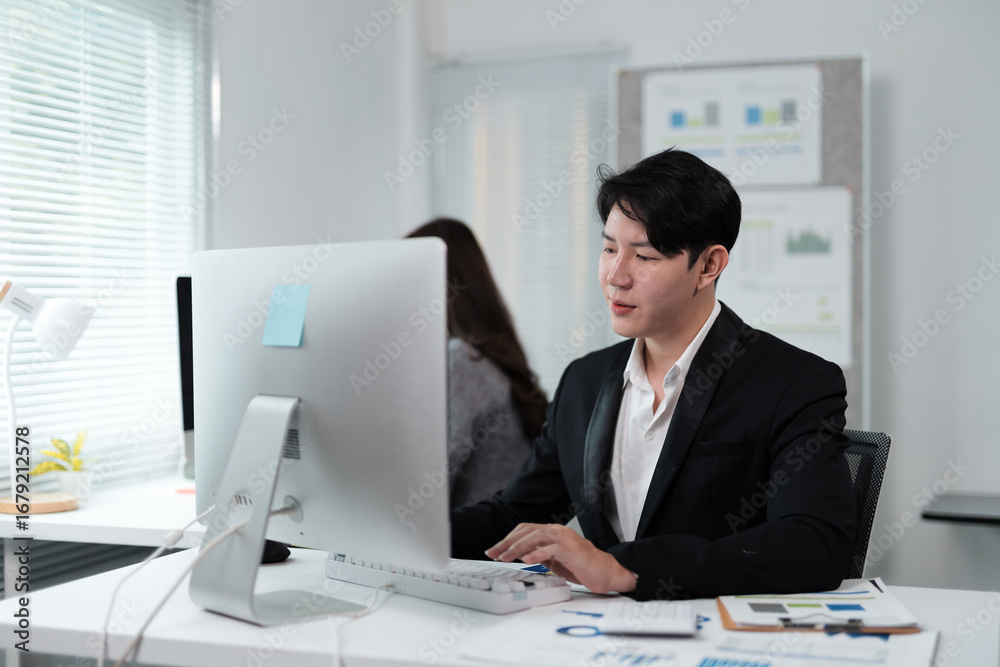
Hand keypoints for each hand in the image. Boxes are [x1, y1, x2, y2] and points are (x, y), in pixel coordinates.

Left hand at [484, 523, 636, 593]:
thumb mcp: (554, 560)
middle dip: (506, 543)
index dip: (507, 539)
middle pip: (526, 531)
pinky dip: (537, 553)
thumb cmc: (582, 566)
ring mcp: (564, 538)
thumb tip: (519, 556)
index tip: (494, 550)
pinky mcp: (572, 549)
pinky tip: (527, 559)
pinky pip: (551, 548)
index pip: (524, 529)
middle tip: (493, 554)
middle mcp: (557, 531)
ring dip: (517, 547)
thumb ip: (539, 554)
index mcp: (552, 532)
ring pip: (536, 536)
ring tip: (504, 557)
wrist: (606, 572)